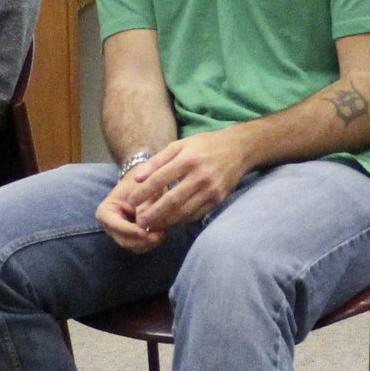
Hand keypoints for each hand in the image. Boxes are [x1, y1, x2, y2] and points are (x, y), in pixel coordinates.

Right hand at [96, 175, 163, 252]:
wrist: (144, 180)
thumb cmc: (140, 181)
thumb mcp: (142, 188)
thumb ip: (143, 205)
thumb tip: (144, 225)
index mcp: (106, 212)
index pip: (116, 225)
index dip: (131, 231)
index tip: (145, 232)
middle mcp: (111, 227)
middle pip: (124, 241)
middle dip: (142, 240)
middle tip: (158, 236)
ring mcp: (122, 234)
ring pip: (135, 247)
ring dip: (149, 243)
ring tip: (163, 232)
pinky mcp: (134, 237)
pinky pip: (142, 246)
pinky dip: (152, 242)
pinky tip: (162, 232)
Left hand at [124, 130, 252, 233]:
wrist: (239, 149)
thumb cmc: (204, 145)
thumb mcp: (179, 146)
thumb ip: (157, 162)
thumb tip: (137, 178)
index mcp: (187, 159)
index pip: (160, 179)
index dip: (143, 192)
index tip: (130, 202)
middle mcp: (200, 175)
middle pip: (172, 200)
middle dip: (154, 213)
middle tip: (140, 222)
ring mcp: (211, 189)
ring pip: (185, 211)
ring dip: (166, 220)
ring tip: (152, 225)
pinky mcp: (218, 199)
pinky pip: (197, 214)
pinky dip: (182, 220)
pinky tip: (171, 221)